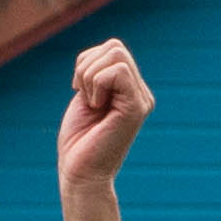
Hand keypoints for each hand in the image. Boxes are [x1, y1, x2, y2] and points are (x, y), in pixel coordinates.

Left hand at [58, 38, 153, 190]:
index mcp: (130, 90)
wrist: (80, 174)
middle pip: (114, 46)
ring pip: (116, 53)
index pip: (111, 48)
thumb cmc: (78, 142)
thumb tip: (100, 52)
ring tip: (92, 105)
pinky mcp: (136, 107)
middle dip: (87, 67)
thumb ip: (96, 74)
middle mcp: (140, 93)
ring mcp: (141, 100)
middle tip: (85, 98)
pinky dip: (97, 85)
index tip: (80, 92)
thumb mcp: (85, 97)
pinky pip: (117, 71)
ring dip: (90, 77)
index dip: (86, 63)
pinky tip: (97, 109)